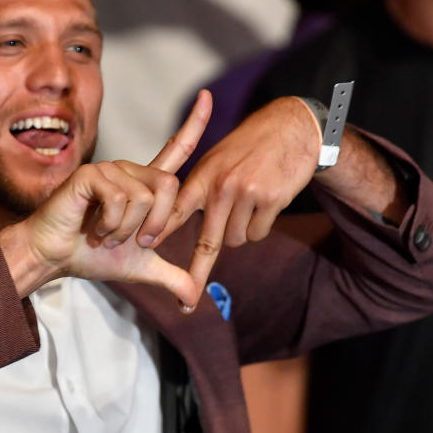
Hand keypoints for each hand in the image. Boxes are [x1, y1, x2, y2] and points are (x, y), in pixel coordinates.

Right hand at [0, 91, 212, 303]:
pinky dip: (112, 225)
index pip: (176, 149)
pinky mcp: (92, 174)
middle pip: (171, 188)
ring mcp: (111, 170)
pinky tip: (94, 228)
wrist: (55, 257)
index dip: (194, 123)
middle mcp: (131, 171)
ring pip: (146, 198)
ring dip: (128, 230)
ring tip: (105, 234)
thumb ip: (171, 278)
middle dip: (156, 226)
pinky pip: (121, 200)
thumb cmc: (91, 255)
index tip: (207, 95)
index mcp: (145, 185)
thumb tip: (195, 300)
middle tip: (132, 241)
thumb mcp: (140, 268)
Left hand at [155, 96, 320, 308]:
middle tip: (187, 303)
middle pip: (208, 241)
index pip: (175, 210)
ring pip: (236, 239)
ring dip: (240, 230)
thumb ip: (198, 190)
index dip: (158, 230)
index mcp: (203, 177)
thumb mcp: (216, 160)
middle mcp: (222, 187)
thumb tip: (174, 219)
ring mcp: (247, 194)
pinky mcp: (271, 200)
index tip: (141, 248)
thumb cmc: (248, 146)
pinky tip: (266, 201)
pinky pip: (258, 232)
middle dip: (198, 271)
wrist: (290, 128)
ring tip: (249, 202)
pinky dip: (261, 225)